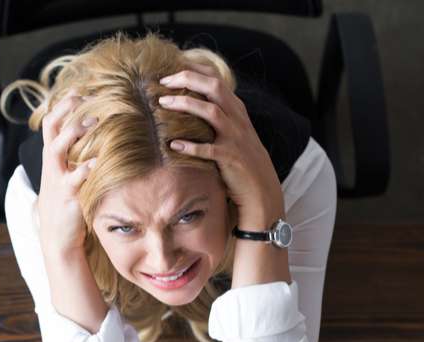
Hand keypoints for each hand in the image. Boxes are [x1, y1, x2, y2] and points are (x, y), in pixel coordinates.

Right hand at [36, 93, 97, 261]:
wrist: (58, 238)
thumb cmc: (67, 204)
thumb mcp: (67, 177)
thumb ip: (76, 158)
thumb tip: (95, 138)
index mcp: (52, 159)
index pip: (51, 124)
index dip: (62, 105)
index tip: (78, 90)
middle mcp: (51, 166)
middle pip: (51, 129)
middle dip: (66, 111)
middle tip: (85, 98)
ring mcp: (57, 180)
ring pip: (57, 149)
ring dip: (74, 133)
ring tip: (93, 121)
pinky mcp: (68, 197)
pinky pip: (75, 179)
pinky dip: (85, 169)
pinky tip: (98, 161)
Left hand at [158, 66, 283, 228]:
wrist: (261, 189)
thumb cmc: (243, 160)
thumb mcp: (235, 132)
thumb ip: (220, 115)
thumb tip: (194, 102)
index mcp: (237, 110)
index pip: (216, 79)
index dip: (193, 71)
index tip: (170, 72)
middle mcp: (238, 119)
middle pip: (214, 87)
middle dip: (187, 79)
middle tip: (162, 82)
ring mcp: (235, 138)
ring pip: (211, 111)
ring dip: (185, 104)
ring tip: (162, 104)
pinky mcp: (230, 158)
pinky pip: (207, 149)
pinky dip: (190, 146)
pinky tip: (173, 145)